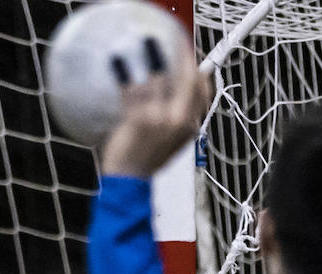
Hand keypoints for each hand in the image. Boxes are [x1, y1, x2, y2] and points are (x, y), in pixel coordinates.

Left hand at [99, 38, 212, 178]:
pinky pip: (131, 89)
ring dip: (153, 56)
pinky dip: (123, 74)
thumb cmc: (147, 160)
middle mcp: (178, 121)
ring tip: (147, 44)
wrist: (129, 181)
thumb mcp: (172, 141)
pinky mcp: (137, 119)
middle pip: (189, 79)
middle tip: (175, 45)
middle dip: (184, 57)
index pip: (203, 92)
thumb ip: (179, 119)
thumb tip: (180, 95)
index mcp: (189, 127)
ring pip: (159, 79)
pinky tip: (118, 63)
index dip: (200, 71)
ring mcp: (158, 119)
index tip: (192, 59)